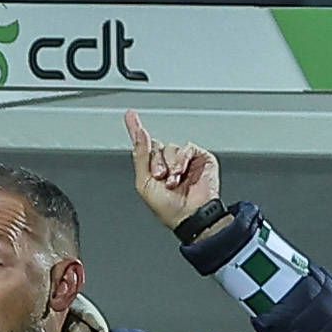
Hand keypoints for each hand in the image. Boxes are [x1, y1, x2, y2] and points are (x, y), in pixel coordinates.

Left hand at [125, 111, 221, 231]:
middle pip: (157, 146)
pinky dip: (182, 159)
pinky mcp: (200, 159)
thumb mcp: (144, 183)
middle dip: (156, 161)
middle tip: (160, 176)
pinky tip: (181, 173)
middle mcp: (169, 162)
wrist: (190, 216)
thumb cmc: (167, 208)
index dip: (136, 129)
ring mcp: (185, 160)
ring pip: (171, 147)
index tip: (130, 115)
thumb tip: (140, 133)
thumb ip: (140, 156)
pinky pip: (187, 148)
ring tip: (173, 181)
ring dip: (170, 164)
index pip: (144, 145)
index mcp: (153, 168)